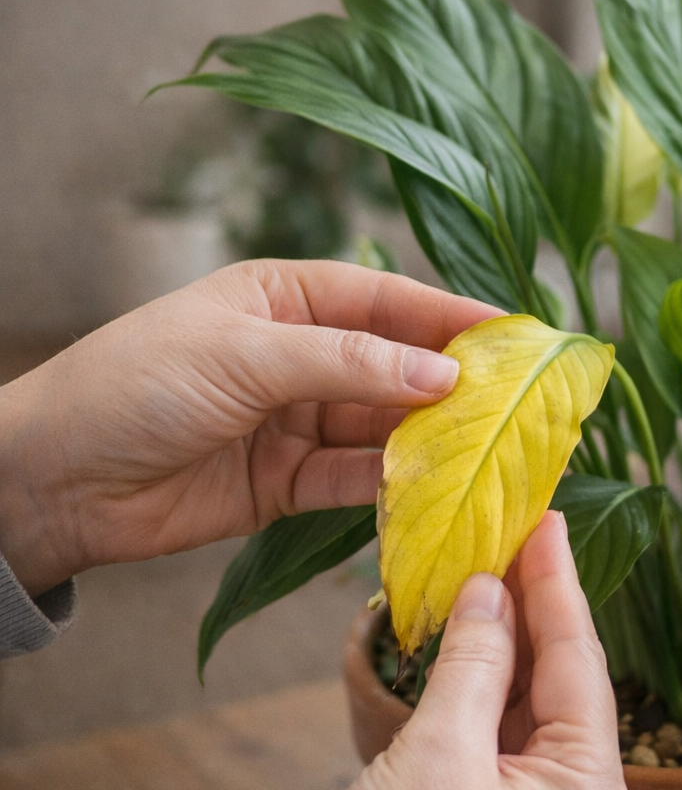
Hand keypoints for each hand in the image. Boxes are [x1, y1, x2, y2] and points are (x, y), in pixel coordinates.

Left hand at [0, 260, 500, 595]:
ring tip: (486, 451)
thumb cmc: (136, 385)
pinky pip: (353, 480)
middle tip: (515, 404)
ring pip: (381, 427)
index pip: (386, 299)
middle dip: (451, 384)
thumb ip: (346, 363)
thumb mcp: (244, 355)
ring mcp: (297, 421)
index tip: (513, 333)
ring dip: (428, 440)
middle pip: (393, 367)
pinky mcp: (288, 482)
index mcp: (286, 298)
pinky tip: (430, 490)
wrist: (58, 479)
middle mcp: (300, 356)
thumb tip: (443, 374)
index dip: (449, 315)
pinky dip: (389, 486)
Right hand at [285, 512, 630, 789]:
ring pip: (540, 714)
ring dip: (513, 650)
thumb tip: (489, 588)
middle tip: (519, 535)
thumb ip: (474, 658)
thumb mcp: (436, 749)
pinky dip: (495, 696)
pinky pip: (516, 747)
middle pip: (566, 686)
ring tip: (495, 575)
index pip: (580, 660)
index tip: (549, 519)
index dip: (557, 582)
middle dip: (537, 611)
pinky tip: (478, 647)